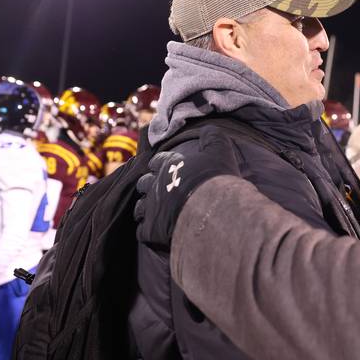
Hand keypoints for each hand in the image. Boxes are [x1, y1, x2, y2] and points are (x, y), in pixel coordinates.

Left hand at [133, 126, 242, 247]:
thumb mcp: (219, 149)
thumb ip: (212, 136)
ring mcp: (151, 208)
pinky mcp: (151, 230)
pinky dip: (147, 230)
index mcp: (168, 165)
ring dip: (145, 208)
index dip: (160, 163)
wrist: (212, 211)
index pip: (157, 161)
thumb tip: (208, 128)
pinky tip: (155, 231)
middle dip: (149, 185)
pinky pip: (142, 231)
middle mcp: (155, 185)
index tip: (163, 166)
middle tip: (158, 190)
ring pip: (139, 208)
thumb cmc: (215, 180)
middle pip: (144, 183)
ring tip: (154, 212)